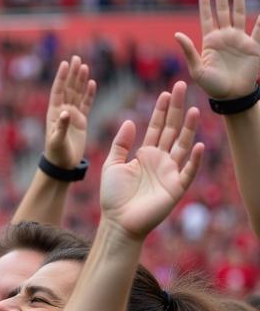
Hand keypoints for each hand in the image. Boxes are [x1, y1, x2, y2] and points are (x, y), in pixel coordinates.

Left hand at [43, 56, 96, 167]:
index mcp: (54, 114)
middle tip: (76, 58)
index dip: (61, 77)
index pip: (58, 91)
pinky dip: (89, 94)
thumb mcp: (57, 141)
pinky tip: (91, 83)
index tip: (64, 63)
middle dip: (72, 74)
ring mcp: (72, 116)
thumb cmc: (56, 154)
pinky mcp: (81, 121)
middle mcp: (63, 112)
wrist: (62, 165)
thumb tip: (66, 112)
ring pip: (77, 94)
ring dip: (80, 81)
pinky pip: (86, 104)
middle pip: (68, 89)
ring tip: (84, 66)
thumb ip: (61, 126)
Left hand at [100, 82, 203, 238]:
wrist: (117, 223)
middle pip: (172, 130)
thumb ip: (120, 144)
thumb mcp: (112, 166)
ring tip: (194, 110)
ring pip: (183, 146)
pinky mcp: (176, 187)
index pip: (156, 127)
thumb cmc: (113, 197)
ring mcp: (170, 172)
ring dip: (190, 129)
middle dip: (177, 110)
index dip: (161, 111)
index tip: (166, 92)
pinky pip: (188, 172)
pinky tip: (199, 146)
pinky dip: (194, 160)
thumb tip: (129, 121)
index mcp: (146, 154)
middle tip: (181, 88)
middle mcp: (160, 160)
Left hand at [175, 0, 259, 100]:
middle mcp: (225, 37)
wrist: (232, 97)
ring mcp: (239, 39)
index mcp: (210, 42)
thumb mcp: (197, 70)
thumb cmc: (212, 86)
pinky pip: (259, 29)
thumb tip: (176, 34)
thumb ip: (188, 51)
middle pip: (223, 10)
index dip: (205, 4)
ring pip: (239, 13)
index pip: (207, 18)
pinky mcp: (253, 46)